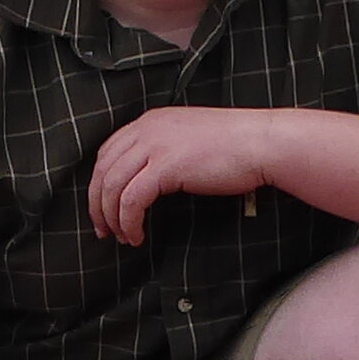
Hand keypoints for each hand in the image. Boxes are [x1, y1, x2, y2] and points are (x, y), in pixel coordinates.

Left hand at [87, 106, 279, 244]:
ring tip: (123, 237)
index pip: (107, 153)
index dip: (99, 184)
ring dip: (112, 218)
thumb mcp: (187, 140)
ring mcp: (155, 145)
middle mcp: (147, 129)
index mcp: (150, 121)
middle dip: (97, 205)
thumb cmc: (234, 147)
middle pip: (102, 170)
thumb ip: (164, 151)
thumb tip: (147, 181)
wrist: (261, 143)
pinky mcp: (165, 167)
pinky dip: (129, 222)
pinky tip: (138, 235)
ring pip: (112, 186)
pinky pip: (131, 200)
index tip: (104, 209)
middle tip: (104, 231)